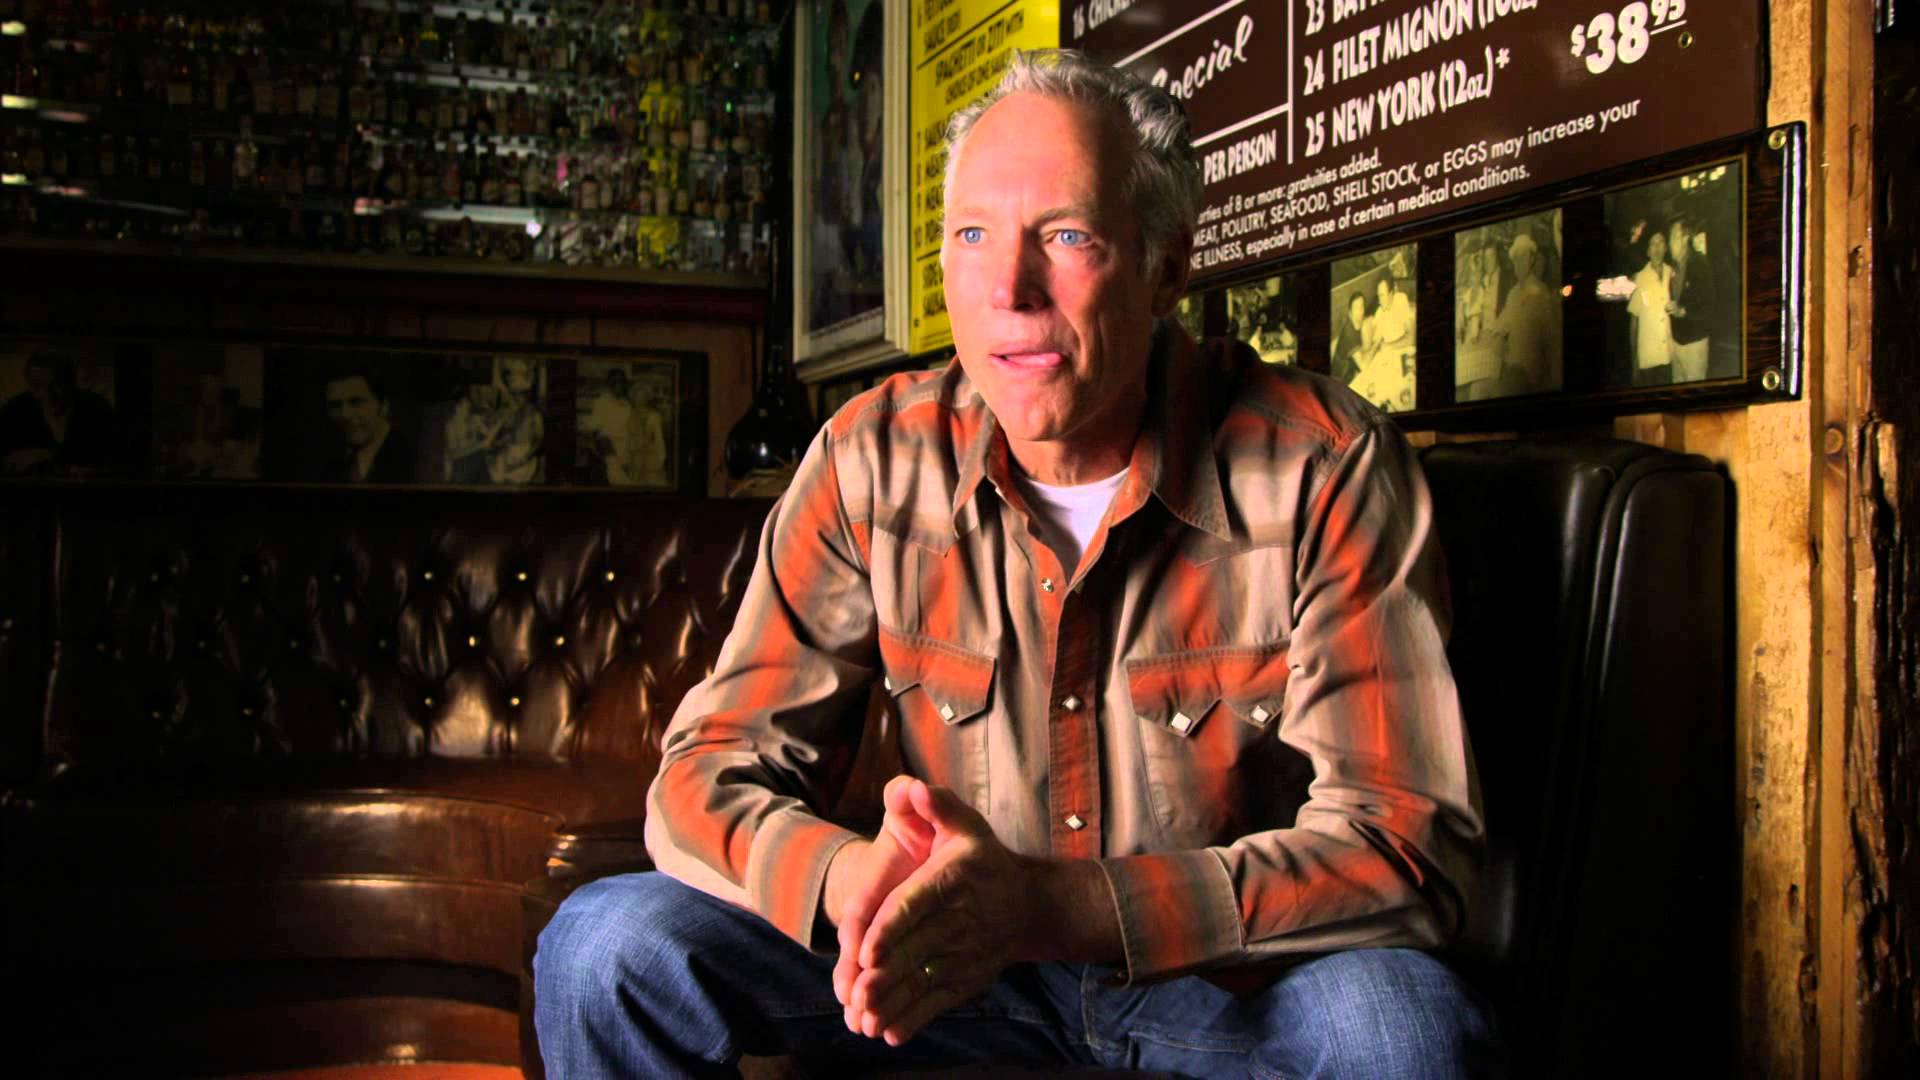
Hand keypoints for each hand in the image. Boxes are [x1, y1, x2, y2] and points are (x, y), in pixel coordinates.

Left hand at [847, 779, 1036, 1045]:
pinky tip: (891, 1033)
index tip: (867, 951)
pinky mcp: (970, 977)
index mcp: (953, 879)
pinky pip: (942, 1000)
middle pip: (917, 949)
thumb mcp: (964, 823)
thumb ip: (936, 804)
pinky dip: (917, 1018)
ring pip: (926, 980)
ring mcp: (968, 952)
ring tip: (866, 1019)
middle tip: (857, 995)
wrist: (1030, 903)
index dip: (891, 928)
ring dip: (896, 1002)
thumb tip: (914, 788)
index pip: (917, 904)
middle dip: (886, 975)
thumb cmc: (983, 858)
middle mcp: (962, 918)